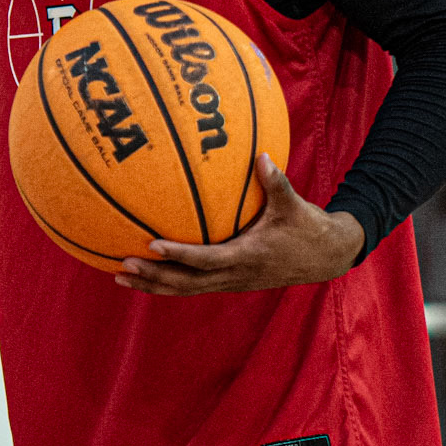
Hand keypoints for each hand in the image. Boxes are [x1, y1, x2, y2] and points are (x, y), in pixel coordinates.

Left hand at [116, 155, 364, 295]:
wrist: (325, 257)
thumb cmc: (308, 228)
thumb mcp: (294, 205)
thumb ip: (276, 182)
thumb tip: (261, 155)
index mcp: (247, 257)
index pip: (206, 259)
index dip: (179, 255)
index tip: (151, 245)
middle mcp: (235, 275)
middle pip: (187, 283)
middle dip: (154, 276)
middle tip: (123, 266)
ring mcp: (231, 282)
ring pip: (186, 290)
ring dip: (154, 285)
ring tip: (120, 277)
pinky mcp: (230, 282)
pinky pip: (193, 286)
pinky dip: (168, 283)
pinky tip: (145, 275)